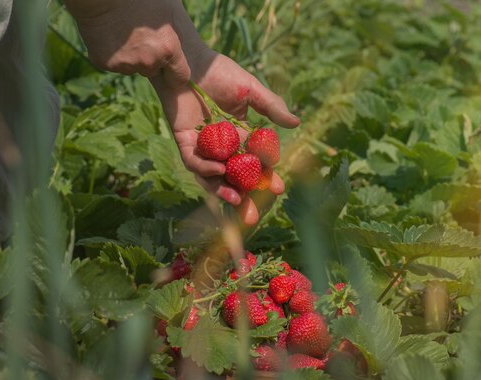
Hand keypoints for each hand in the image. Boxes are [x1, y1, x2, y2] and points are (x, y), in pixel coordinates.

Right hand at [65, 0, 189, 83]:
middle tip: (140, 37)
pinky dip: (112, 54)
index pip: (180, 77)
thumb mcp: (167, 10)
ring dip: (130, 56)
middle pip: (153, 70)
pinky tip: (109, 35)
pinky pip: (113, 63)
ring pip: (132, 67)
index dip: (175, 75)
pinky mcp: (106, 64)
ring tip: (123, 32)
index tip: (172, 73)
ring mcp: (127, 64)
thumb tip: (180, 44)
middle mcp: (149, 60)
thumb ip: (174, 32)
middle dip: (149, 59)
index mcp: (168, 47)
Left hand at [150, 52, 298, 224]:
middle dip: (244, 199)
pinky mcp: (184, 142)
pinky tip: (220, 171)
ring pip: (213, 178)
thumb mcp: (251, 91)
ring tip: (238, 201)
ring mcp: (202, 147)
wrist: (190, 61)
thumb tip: (296, 123)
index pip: (255, 165)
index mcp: (240, 138)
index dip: (266, 178)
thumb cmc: (220, 72)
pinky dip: (206, 169)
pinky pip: (194, 162)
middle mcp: (222, 147)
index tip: (278, 189)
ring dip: (224, 192)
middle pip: (234, 180)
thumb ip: (271, 107)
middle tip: (254, 217)